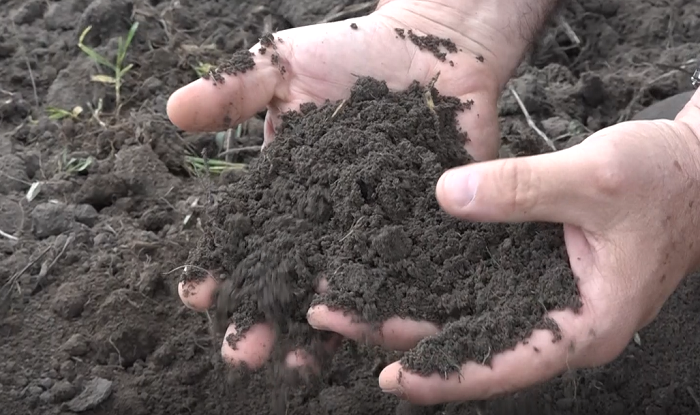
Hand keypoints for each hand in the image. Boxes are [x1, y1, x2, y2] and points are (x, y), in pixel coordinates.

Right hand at [170, 0, 540, 369]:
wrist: (437, 48)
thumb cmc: (356, 54)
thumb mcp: (286, 64)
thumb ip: (233, 87)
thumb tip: (172, 112)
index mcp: (290, 190)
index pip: (247, 237)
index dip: (221, 267)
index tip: (198, 294)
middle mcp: (329, 220)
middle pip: (289, 278)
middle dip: (262, 316)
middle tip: (241, 352)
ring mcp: (376, 229)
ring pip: (344, 289)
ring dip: (320, 328)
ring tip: (297, 361)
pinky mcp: (428, 229)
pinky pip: (407, 275)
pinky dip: (391, 304)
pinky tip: (372, 331)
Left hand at [359, 90, 699, 403]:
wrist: (697, 166)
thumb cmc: (667, 178)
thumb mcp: (598, 178)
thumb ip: (523, 189)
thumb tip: (444, 196)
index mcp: (584, 324)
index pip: (505, 362)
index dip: (445, 373)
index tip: (388, 374)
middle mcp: (556, 321)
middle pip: (468, 339)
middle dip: (399, 332)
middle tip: (332, 318)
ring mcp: (542, 297)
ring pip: (464, 311)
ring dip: (406, 304)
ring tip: (344, 296)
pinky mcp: (531, 270)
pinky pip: (475, 280)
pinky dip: (433, 276)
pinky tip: (390, 265)